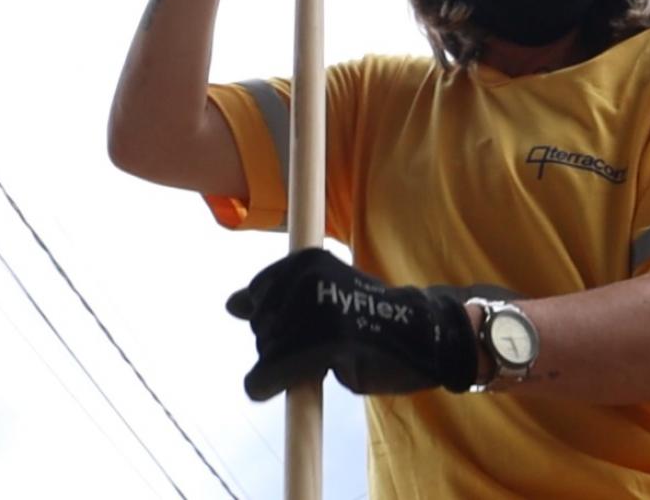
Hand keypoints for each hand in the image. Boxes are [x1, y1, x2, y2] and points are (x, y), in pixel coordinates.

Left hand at [226, 248, 476, 400]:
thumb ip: (276, 297)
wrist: (419, 334)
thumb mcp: (318, 294)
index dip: (274, 319)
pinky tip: (275, 387)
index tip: (303, 327)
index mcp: (306, 260)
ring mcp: (318, 311)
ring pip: (267, 350)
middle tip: (315, 352)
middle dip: (277, 346)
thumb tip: (230, 304)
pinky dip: (267, 384)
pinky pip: (276, 370)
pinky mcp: (326, 343)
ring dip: (279, 367)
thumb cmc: (366, 316)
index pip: (258, 294)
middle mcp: (308, 280)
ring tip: (318, 363)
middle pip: (262, 325)